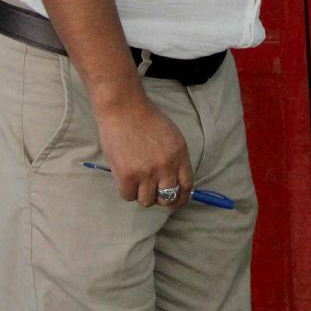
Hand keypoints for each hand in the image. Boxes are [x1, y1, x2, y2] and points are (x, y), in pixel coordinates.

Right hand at [94, 90, 191, 208]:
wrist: (124, 108)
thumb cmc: (146, 119)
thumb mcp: (172, 137)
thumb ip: (175, 158)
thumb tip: (174, 181)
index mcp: (180, 155)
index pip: (186, 186)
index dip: (180, 198)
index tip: (175, 201)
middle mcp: (166, 166)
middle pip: (168, 198)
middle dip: (161, 200)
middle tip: (152, 193)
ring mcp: (147, 172)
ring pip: (147, 201)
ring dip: (142, 195)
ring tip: (136, 182)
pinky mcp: (127, 176)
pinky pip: (128, 196)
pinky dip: (126, 191)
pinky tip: (125, 178)